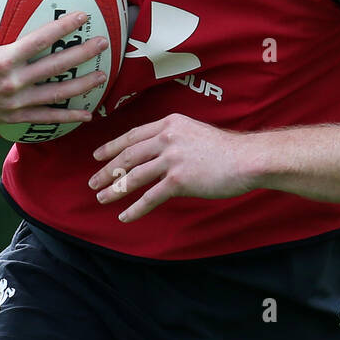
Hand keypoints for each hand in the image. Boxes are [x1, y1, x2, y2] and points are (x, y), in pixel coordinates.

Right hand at [0, 0, 108, 129]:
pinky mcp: (14, 118)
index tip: (83, 16)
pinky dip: (68, 116)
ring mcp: (15, 103)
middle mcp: (12, 83)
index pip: (40, 41)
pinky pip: (46, 118)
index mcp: (1, 59)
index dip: (63, 28)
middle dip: (82, 54)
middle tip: (104, 43)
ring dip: (82, 85)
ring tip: (103, 75)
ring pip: (56, 94)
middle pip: (56, 68)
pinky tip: (87, 114)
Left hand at [88, 114, 253, 222]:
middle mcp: (166, 138)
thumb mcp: (194, 132)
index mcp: (169, 123)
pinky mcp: (179, 180)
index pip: (133, 136)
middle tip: (92, 182)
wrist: (247, 159)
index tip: (97, 156)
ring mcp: (171, 159)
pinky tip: (124, 216)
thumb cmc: (225, 149)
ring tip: (101, 198)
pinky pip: (150, 197)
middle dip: (106, 170)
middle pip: (127, 156)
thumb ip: (173, 139)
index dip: (112, 146)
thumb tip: (155, 153)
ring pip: (133, 176)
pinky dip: (134, 209)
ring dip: (114, 189)